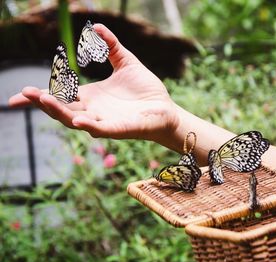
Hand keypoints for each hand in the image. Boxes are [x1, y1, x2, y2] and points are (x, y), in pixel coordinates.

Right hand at [8, 24, 178, 141]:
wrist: (165, 108)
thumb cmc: (145, 90)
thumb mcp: (126, 63)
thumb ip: (111, 46)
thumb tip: (97, 27)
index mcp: (91, 97)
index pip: (61, 96)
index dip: (40, 96)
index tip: (19, 94)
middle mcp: (93, 111)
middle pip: (62, 109)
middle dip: (43, 103)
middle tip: (25, 94)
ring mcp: (104, 121)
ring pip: (75, 120)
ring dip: (58, 112)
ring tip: (42, 100)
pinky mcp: (119, 129)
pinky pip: (100, 129)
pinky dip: (89, 125)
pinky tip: (78, 120)